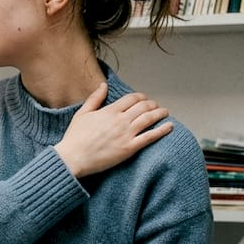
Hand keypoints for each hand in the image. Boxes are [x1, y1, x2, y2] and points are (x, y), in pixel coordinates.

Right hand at [54, 85, 172, 177]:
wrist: (73, 158)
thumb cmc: (75, 138)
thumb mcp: (82, 114)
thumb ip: (94, 98)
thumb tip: (103, 85)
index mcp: (109, 111)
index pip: (131, 98)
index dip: (141, 97)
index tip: (144, 99)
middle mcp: (120, 120)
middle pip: (143, 107)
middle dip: (152, 104)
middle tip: (156, 106)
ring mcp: (126, 134)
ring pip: (149, 119)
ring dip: (160, 113)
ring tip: (165, 112)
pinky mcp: (129, 148)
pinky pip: (150, 136)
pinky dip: (162, 130)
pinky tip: (169, 126)